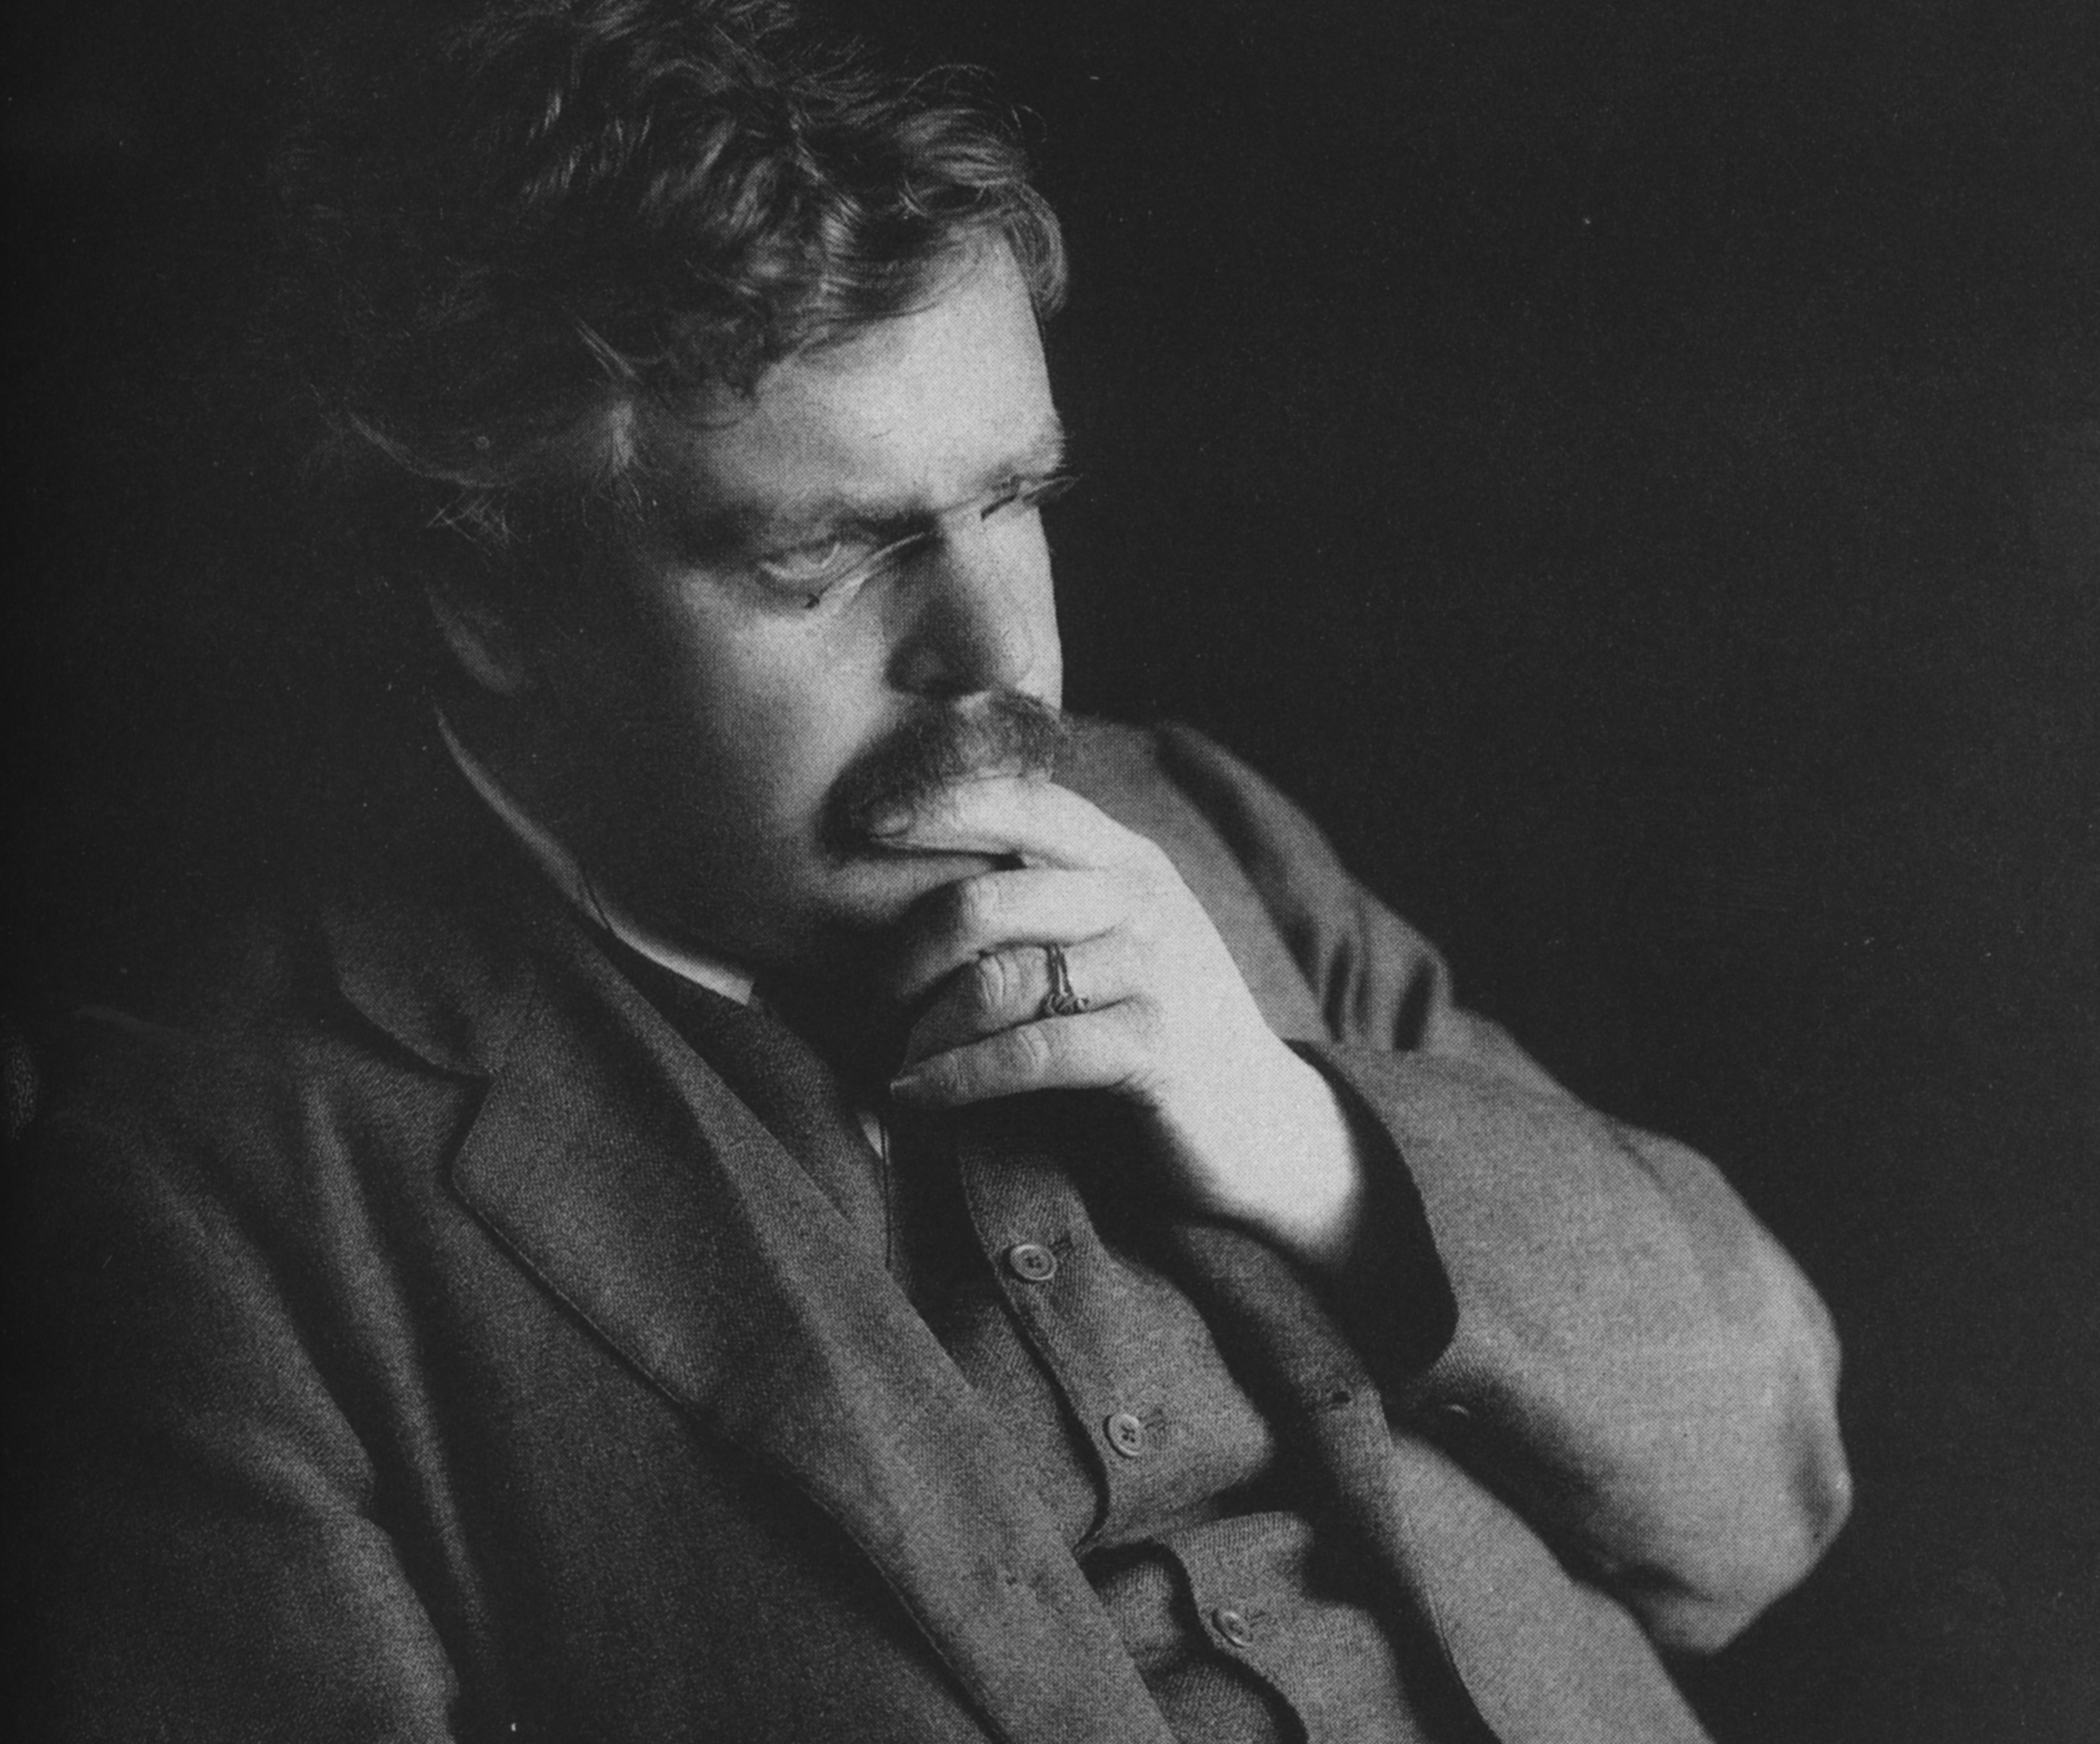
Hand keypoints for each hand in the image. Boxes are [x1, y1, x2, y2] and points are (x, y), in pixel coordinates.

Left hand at [879, 777, 1365, 1267]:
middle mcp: (1143, 899)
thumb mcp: (1112, 940)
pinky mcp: (1158, 1047)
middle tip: (872, 998)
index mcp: (1125, 858)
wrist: (1264, 1129)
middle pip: (985, 898)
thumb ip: (1041, 897)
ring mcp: (1156, 970)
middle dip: (905, 953)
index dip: (935, 803)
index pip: (1021, 802)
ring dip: (927, 1028)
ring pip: (1000, 980)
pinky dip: (959, 1077)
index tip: (854, 819)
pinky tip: (920, 1094)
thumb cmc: (1155, 1028)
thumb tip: (902, 874)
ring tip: (900, 1058)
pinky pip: (1031, 1052)